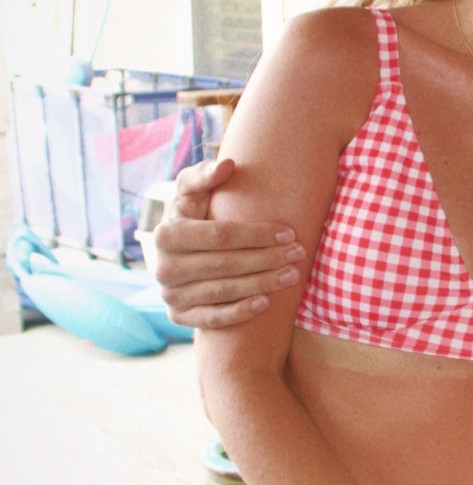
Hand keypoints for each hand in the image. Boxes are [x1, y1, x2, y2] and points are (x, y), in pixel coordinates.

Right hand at [153, 156, 306, 327]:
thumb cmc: (193, 215)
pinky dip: (240, 312)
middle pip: (225, 265)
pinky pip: (212, 319)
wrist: (176, 251)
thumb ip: (204, 175)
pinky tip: (266, 302)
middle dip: (267, 258)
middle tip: (299, 253)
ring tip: (293, 274)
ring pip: (223, 292)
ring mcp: (170, 295)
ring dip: (262, 284)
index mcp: (166, 234)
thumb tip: (227, 166)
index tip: (289, 232)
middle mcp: (163, 268)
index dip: (257, 235)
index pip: (220, 236)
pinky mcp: (178, 316)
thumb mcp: (192, 191)